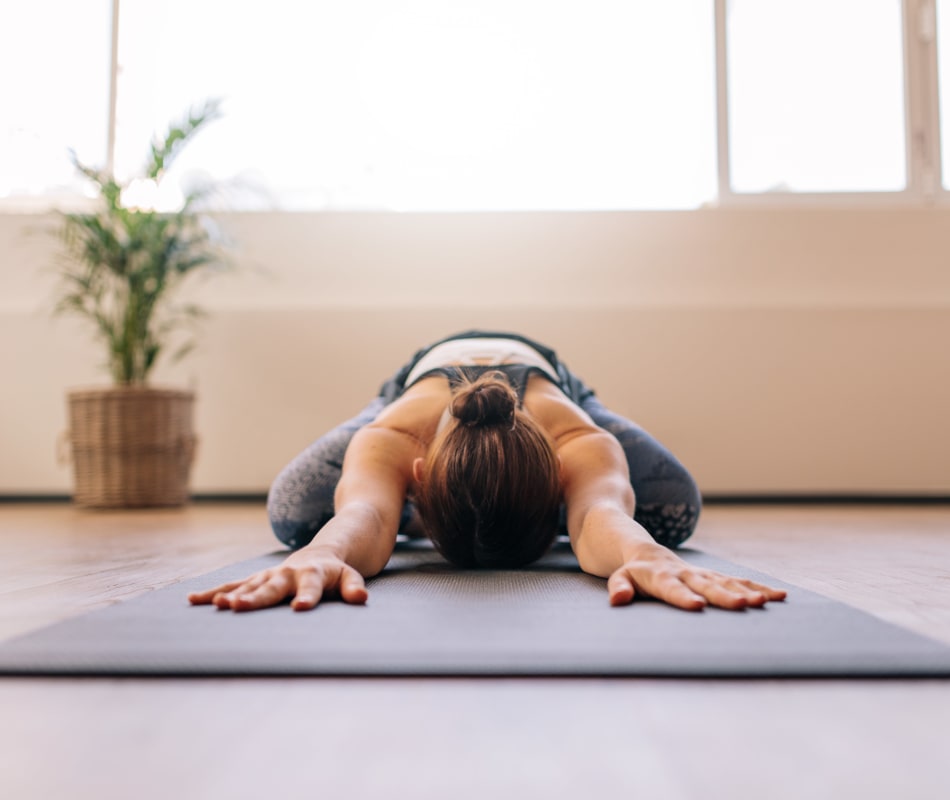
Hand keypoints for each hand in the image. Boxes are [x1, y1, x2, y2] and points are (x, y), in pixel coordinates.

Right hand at [188, 553, 367, 611]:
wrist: (321, 552)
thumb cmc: (337, 572)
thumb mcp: (350, 577)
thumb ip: (354, 587)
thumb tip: (361, 598)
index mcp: (314, 574)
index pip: (311, 588)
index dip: (306, 597)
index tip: (298, 608)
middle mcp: (288, 574)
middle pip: (272, 587)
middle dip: (256, 597)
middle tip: (238, 606)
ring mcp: (270, 576)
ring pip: (249, 585)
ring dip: (232, 594)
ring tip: (218, 605)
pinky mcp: (257, 580)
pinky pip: (234, 585)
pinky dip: (215, 592)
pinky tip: (194, 600)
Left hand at [607, 548, 786, 610]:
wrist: (646, 553)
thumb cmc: (632, 573)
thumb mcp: (619, 578)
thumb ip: (619, 588)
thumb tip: (618, 600)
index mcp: (662, 577)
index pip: (672, 589)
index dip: (684, 597)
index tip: (697, 606)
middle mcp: (686, 574)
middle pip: (707, 586)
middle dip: (726, 596)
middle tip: (744, 606)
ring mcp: (703, 574)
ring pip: (728, 582)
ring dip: (748, 591)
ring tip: (767, 602)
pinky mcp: (715, 576)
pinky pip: (739, 581)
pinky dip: (758, 587)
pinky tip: (779, 596)